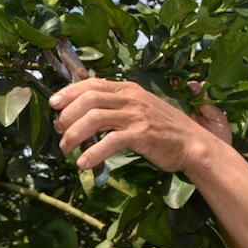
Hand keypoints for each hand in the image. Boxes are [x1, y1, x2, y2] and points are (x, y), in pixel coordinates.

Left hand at [49, 78, 224, 173]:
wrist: (194, 144)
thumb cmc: (165, 130)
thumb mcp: (141, 109)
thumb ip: (118, 107)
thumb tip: (87, 113)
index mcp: (129, 89)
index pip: (91, 84)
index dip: (68, 93)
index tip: (53, 104)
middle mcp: (131, 98)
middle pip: (88, 99)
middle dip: (67, 115)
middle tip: (59, 131)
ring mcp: (137, 115)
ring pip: (95, 118)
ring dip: (75, 134)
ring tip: (66, 148)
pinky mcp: (142, 135)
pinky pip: (110, 141)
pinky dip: (93, 152)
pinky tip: (83, 162)